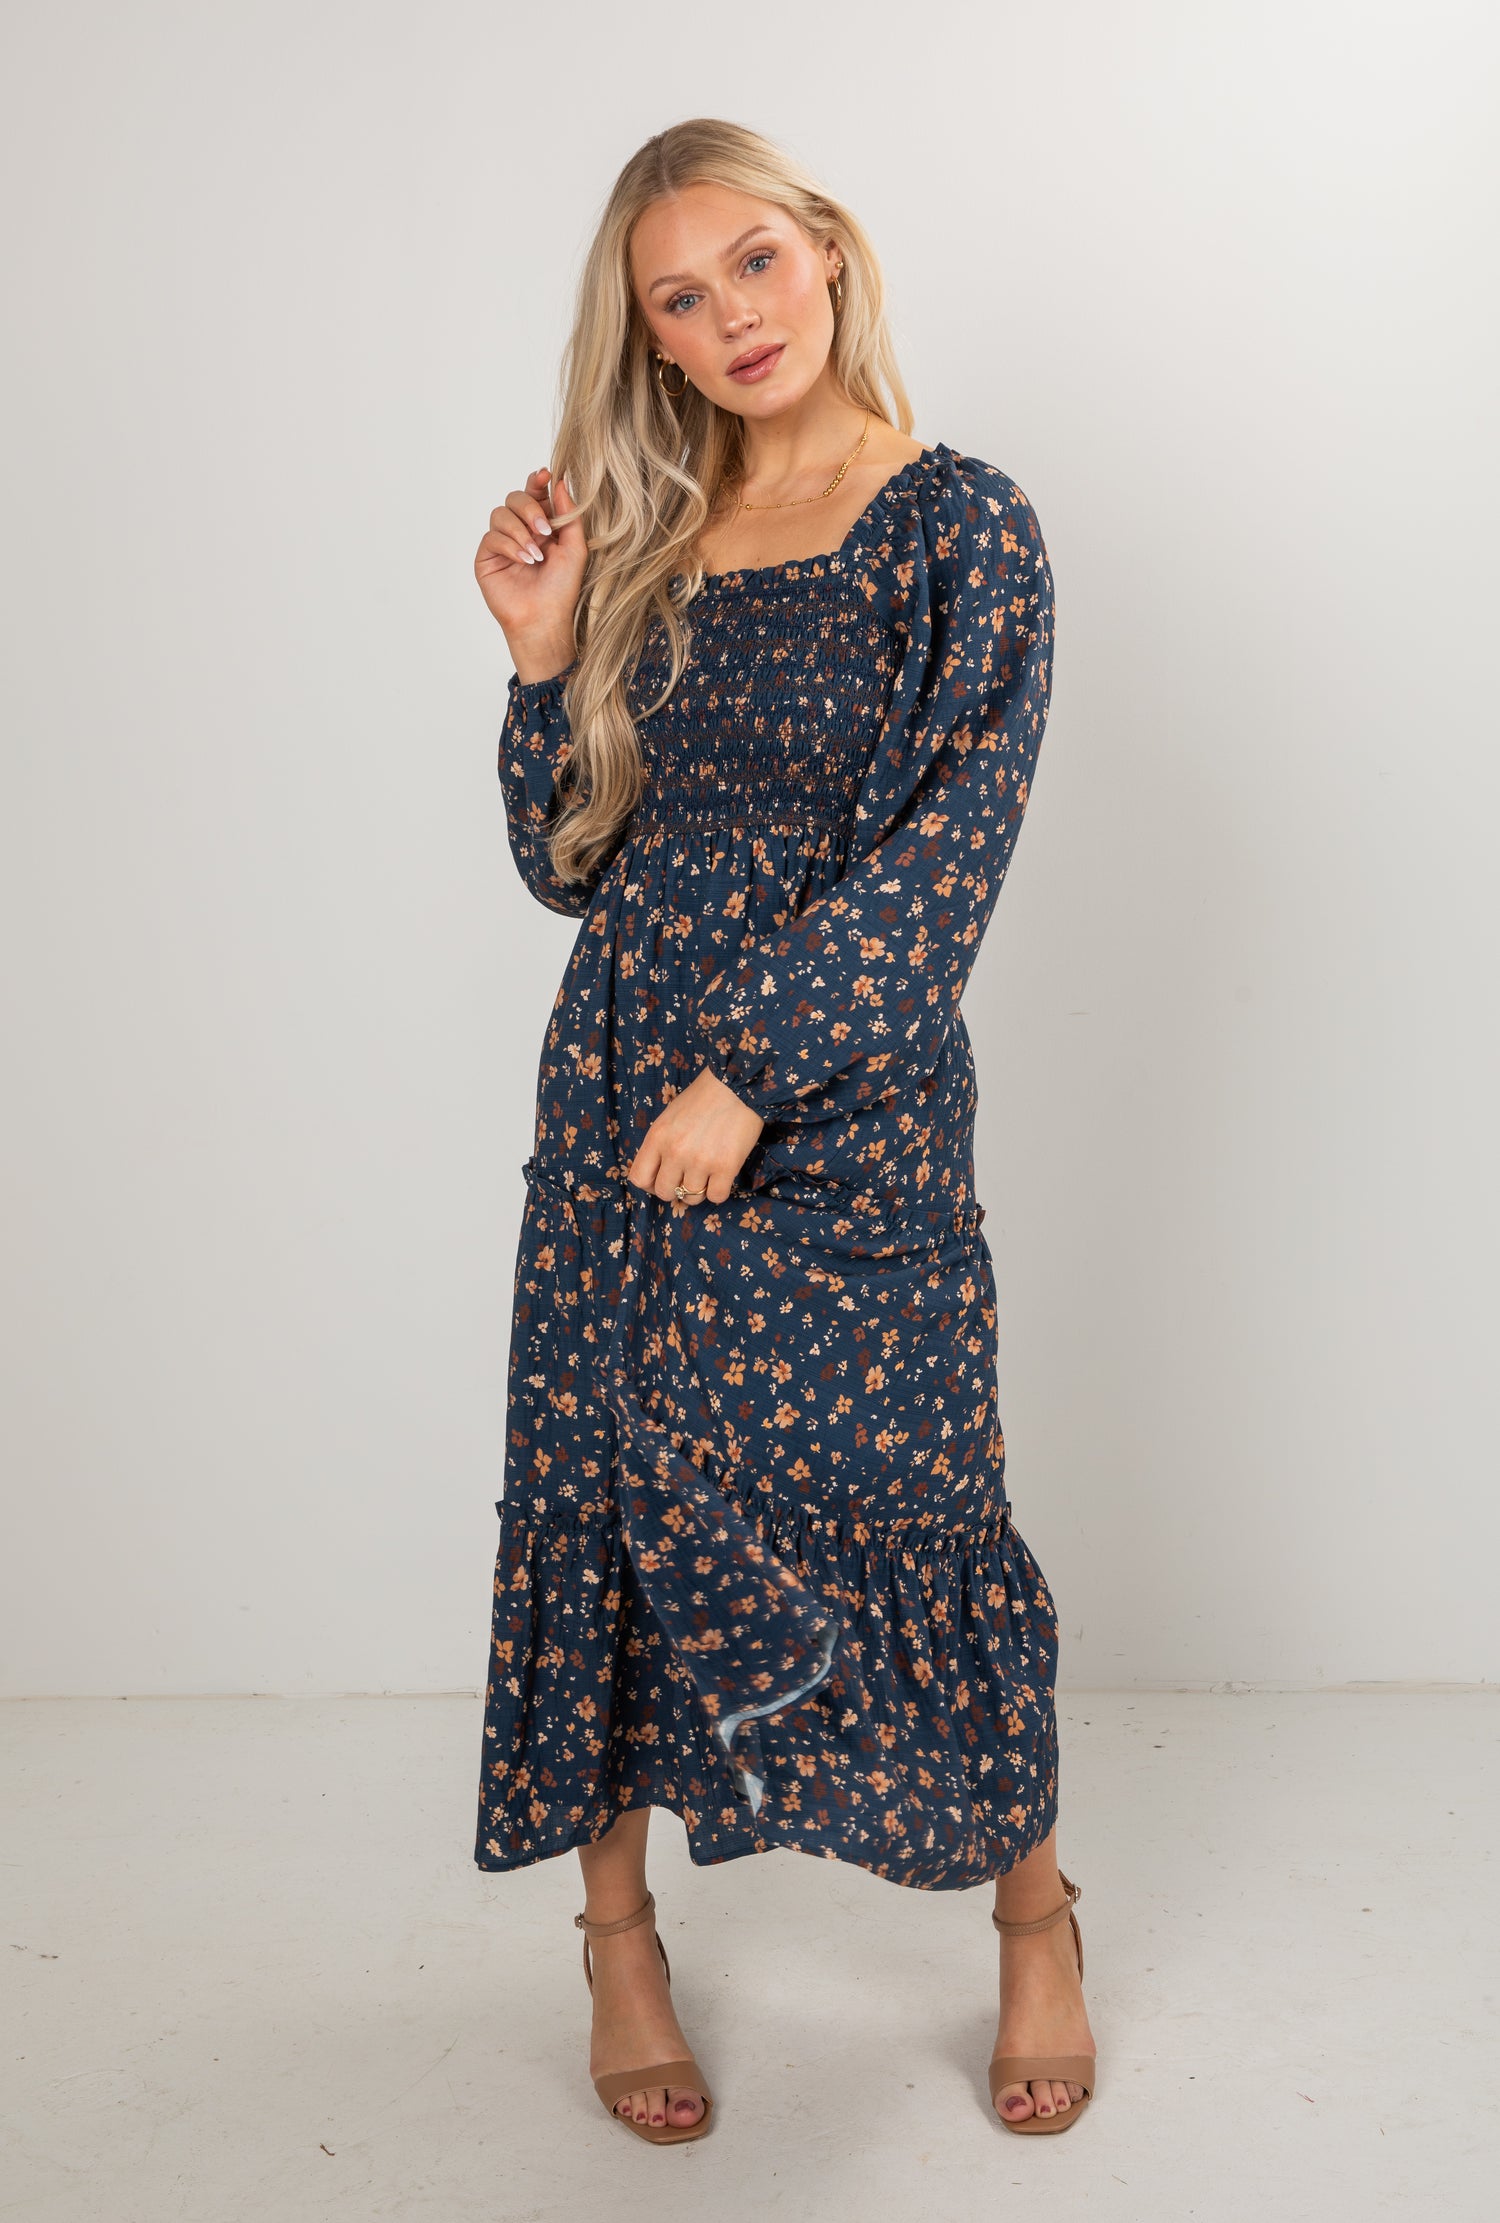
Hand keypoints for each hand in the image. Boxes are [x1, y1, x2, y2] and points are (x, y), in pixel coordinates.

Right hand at [473, 466, 587, 675]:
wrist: (544, 619)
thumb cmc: (561, 589)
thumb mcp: (575, 548)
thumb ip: (569, 515)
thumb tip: (560, 481)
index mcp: (541, 526)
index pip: (535, 494)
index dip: (537, 481)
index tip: (545, 475)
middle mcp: (520, 530)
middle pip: (515, 498)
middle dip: (530, 509)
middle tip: (544, 530)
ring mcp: (501, 543)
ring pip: (500, 513)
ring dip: (520, 530)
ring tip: (536, 555)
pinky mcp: (487, 557)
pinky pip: (491, 536)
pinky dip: (509, 545)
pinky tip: (524, 561)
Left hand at [627, 1068, 764, 1205]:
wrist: (737, 1085)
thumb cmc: (702, 1098)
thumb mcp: (669, 1117)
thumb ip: (661, 1144)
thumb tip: (660, 1173)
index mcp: (657, 1137)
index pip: (639, 1178)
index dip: (650, 1184)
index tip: (663, 1179)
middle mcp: (675, 1152)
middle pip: (665, 1192)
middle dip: (675, 1189)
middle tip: (687, 1177)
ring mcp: (700, 1162)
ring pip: (691, 1198)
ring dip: (698, 1190)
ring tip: (707, 1175)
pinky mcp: (726, 1167)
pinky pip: (716, 1197)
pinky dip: (718, 1191)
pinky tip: (722, 1176)